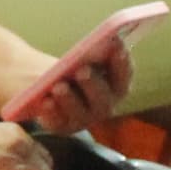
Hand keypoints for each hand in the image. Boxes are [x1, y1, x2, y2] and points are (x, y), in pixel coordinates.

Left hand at [9, 30, 142, 132]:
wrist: (49, 85)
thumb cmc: (73, 68)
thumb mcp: (84, 58)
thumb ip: (94, 52)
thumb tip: (101, 42)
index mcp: (117, 86)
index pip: (124, 76)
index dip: (122, 63)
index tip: (116, 47)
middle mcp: (105, 106)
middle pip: (103, 98)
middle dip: (93, 83)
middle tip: (82, 70)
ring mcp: (84, 119)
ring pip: (80, 112)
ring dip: (70, 99)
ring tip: (58, 86)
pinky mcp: (63, 127)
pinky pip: (58, 122)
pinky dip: (52, 112)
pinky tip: (45, 101)